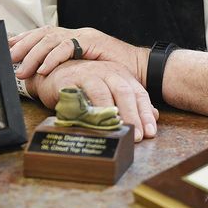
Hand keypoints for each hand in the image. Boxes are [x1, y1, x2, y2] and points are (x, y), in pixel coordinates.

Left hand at [10, 26, 147, 82]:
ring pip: (51, 39)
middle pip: (43, 33)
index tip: (8, 47)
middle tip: (9, 57)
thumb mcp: (86, 71)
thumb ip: (68, 71)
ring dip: (34, 54)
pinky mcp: (92, 41)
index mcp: (74, 39)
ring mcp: (84, 35)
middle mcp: (77, 33)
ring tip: (22, 69)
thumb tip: (44, 81)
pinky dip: (53, 58)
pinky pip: (67, 47)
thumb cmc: (115, 75)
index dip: (25, 40)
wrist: (141, 69)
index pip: (44, 34)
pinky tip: (44, 69)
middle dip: (23, 45)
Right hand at [27, 60, 158, 141]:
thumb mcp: (111, 91)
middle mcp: (106, 71)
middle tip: (137, 136)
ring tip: (117, 129)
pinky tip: (91, 123)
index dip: (145, 113)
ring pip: (102, 92)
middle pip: (124, 92)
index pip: (138, 93)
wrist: (54, 73)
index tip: (150, 132)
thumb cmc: (85, 85)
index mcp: (120, 74)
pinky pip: (78, 96)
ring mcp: (87, 74)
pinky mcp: (67, 80)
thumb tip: (154, 116)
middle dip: (132, 115)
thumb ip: (131, 102)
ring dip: (110, 113)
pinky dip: (85, 109)